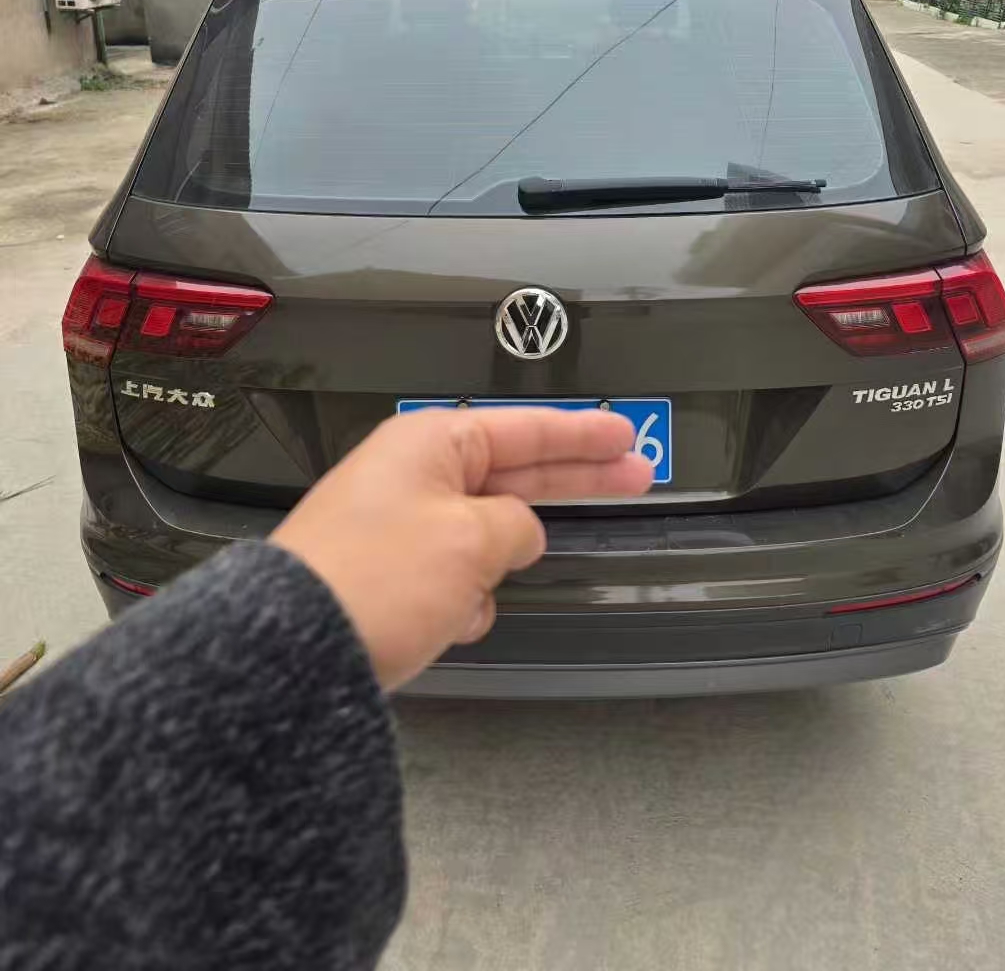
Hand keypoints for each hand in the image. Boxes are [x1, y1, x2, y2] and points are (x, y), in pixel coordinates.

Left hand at [270, 409, 652, 689]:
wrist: (294, 651)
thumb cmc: (371, 578)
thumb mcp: (470, 540)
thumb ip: (516, 527)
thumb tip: (520, 534)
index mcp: (430, 444)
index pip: (527, 429)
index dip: (584, 435)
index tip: (625, 435)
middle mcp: (414, 476)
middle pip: (517, 469)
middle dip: (574, 480)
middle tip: (635, 474)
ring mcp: (402, 526)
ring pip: (483, 538)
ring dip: (491, 569)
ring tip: (464, 595)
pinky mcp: (392, 575)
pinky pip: (453, 581)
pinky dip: (460, 603)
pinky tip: (447, 623)